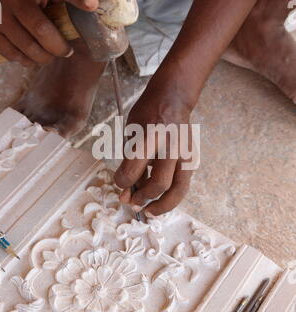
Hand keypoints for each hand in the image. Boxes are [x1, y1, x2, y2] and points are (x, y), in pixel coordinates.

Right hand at [0, 0, 97, 65]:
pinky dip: (27, 60)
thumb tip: (91, 16)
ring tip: (50, 55)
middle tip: (67, 51)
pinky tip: (31, 56)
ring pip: (29, 47)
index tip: (93, 4)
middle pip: (42, 30)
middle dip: (60, 47)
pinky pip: (14, 55)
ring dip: (45, 57)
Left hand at [114, 80, 195, 215]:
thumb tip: (125, 190)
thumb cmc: (147, 114)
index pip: (134, 168)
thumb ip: (129, 162)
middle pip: (160, 183)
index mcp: (150, 136)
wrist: (173, 99)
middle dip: (143, 197)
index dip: (122, 182)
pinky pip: (183, 185)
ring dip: (163, 205)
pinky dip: (171, 196)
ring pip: (178, 189)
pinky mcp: (192, 159)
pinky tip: (159, 200)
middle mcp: (170, 146)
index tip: (119, 184)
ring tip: (149, 212)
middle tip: (133, 203)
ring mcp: (185, 153)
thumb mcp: (131, 133)